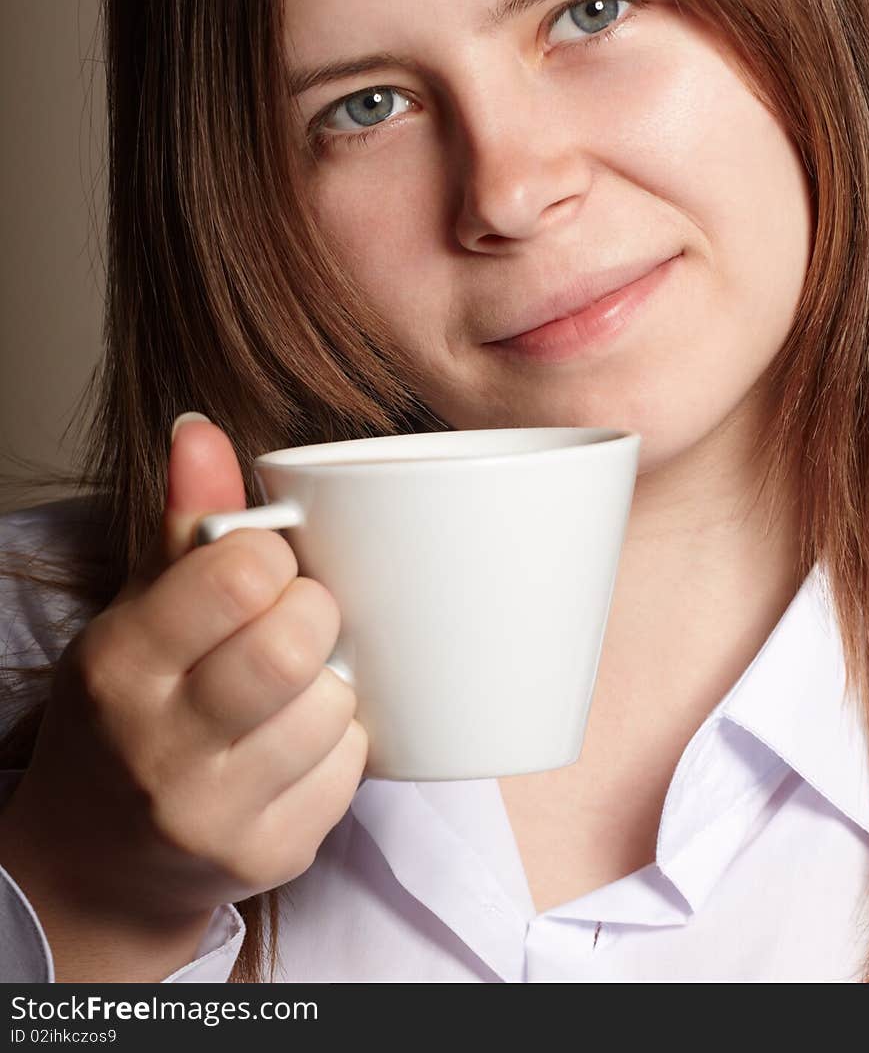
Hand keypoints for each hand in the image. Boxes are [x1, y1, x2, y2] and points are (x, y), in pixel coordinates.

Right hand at [3, 416, 367, 921]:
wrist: (102, 856)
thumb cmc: (134, 707)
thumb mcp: (139, 611)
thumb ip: (185, 522)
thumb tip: (201, 426)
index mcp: (121, 663)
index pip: (240, 573)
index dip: (272, 559)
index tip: (264, 571)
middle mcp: (157, 746)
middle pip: (294, 644)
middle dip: (313, 615)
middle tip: (295, 621)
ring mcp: (215, 814)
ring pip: (336, 706)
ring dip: (333, 680)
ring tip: (294, 684)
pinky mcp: (271, 856)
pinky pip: (353, 768)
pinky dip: (342, 741)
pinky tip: (300, 738)